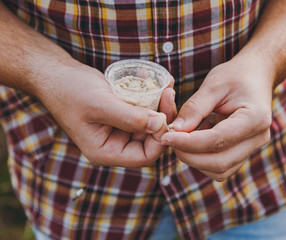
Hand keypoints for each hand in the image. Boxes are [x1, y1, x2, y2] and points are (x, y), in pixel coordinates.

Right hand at [35, 62, 175, 166]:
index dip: (160, 140)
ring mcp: (119, 129)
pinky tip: (156, 80)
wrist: (57, 74)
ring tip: (166, 84)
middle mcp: (114, 144)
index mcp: (106, 151)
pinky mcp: (122, 114)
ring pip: (149, 123)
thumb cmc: (71, 91)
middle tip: (169, 94)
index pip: (144, 156)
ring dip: (160, 104)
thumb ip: (130, 118)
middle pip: (150, 139)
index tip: (166, 116)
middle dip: (163, 117)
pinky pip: (142, 109)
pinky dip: (151, 96)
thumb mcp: (100, 105)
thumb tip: (160, 125)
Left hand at [161, 55, 271, 180]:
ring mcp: (252, 148)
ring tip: (183, 136)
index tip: (167, 136)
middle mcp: (258, 138)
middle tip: (169, 139)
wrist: (255, 75)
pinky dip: (202, 158)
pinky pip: (221, 166)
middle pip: (220, 163)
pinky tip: (195, 138)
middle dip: (189, 155)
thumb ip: (194, 108)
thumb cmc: (235, 76)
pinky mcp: (243, 152)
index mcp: (255, 118)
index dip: (189, 142)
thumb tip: (175, 130)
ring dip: (195, 159)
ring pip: (220, 170)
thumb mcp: (213, 85)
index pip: (218, 140)